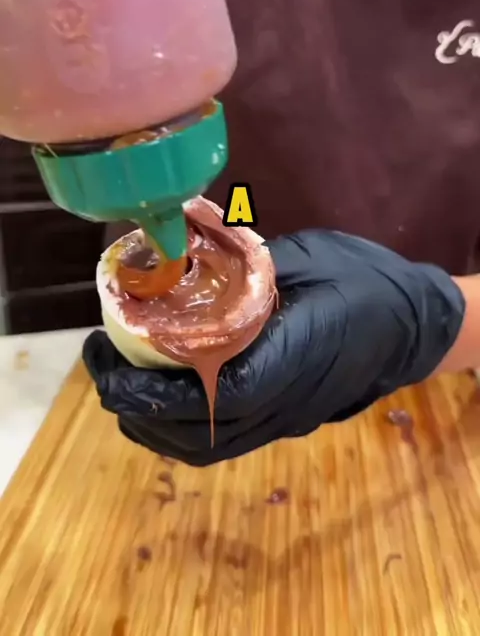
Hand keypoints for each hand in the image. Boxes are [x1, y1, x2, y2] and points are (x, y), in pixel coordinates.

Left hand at [83, 230, 463, 465]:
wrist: (414, 325)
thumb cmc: (366, 281)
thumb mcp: (309, 258)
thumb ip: (249, 263)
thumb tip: (187, 251)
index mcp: (297, 357)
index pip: (218, 395)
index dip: (156, 389)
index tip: (109, 362)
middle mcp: (288, 402)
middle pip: (201, 435)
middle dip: (138, 409)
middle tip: (99, 363)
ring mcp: (287, 419)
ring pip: (208, 447)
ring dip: (152, 424)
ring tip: (116, 382)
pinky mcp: (284, 421)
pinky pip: (222, 440)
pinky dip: (177, 427)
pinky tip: (157, 394)